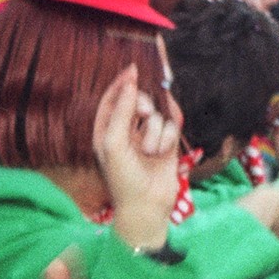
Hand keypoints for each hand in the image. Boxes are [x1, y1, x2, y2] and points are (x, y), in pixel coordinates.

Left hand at [93, 66, 181, 248]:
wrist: (146, 208)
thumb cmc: (123, 179)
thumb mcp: (115, 144)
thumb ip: (121, 112)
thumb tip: (131, 85)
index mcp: (106, 130)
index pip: (113, 98)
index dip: (122, 83)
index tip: (133, 70)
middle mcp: (127, 131)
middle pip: (139, 101)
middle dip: (144, 106)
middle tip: (145, 115)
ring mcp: (147, 137)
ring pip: (158, 115)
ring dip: (156, 131)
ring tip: (151, 152)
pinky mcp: (166, 144)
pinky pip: (172, 126)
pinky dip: (169, 138)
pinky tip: (163, 153)